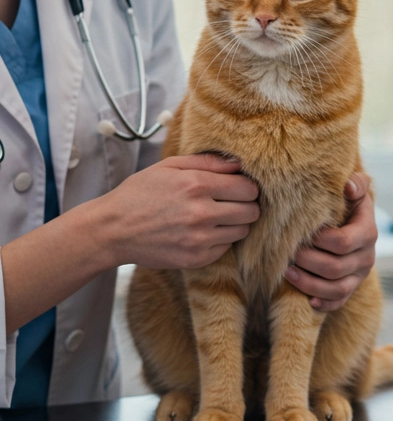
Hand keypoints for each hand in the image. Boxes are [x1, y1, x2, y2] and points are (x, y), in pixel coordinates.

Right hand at [98, 154, 259, 269]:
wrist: (112, 230)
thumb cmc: (140, 193)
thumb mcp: (169, 166)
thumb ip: (207, 162)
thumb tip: (239, 164)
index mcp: (196, 185)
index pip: (247, 188)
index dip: (248, 187)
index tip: (239, 187)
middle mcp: (202, 213)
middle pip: (251, 211)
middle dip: (247, 204)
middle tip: (234, 202)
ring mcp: (200, 240)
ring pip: (243, 231)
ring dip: (236, 223)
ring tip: (219, 216)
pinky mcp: (196, 259)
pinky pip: (226, 248)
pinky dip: (221, 239)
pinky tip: (205, 231)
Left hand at [285, 173, 376, 311]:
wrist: (354, 224)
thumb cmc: (347, 204)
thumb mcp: (354, 192)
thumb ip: (356, 184)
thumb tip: (349, 186)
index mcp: (368, 232)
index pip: (343, 242)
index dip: (319, 241)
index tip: (301, 233)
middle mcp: (367, 257)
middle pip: (335, 268)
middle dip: (307, 262)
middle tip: (288, 253)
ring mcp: (359, 276)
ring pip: (335, 289)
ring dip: (308, 283)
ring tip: (287, 272)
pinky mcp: (351, 289)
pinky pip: (338, 302)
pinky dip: (322, 303)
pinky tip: (307, 299)